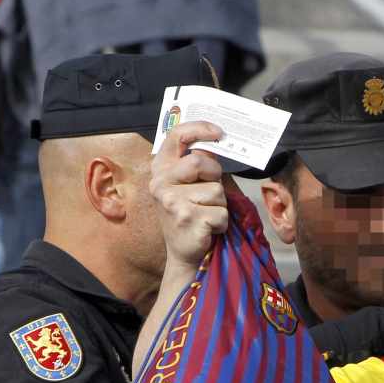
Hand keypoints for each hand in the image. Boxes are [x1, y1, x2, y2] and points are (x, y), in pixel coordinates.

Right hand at [149, 122, 228, 269]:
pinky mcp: (187, 218)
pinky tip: (208, 229)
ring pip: (216, 190)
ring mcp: (172, 201)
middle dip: (215, 177)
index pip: (176, 136)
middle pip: (201, 162)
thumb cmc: (190, 215)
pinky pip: (221, 212)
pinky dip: (222, 223)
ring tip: (206, 215)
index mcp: (161, 169)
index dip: (199, 129)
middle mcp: (161, 183)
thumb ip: (197, 165)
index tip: (219, 133)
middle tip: (210, 194)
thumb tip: (214, 145)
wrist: (183, 253)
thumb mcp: (187, 186)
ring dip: (220, 205)